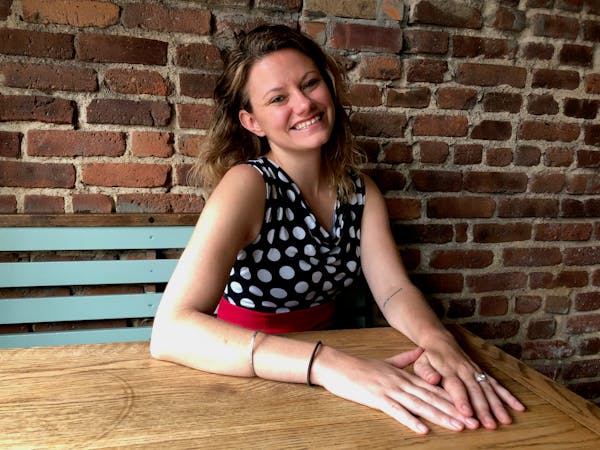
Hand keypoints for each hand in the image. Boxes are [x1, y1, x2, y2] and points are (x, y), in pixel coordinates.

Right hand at [311, 346, 477, 433]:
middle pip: (432, 398)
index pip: (433, 389)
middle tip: (474, 422)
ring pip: (419, 405)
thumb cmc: (360, 367)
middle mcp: (401, 382)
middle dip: (454, 411)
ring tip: (458, 427)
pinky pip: (396, 411)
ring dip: (440, 416)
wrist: (338, 366)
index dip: (453, 399)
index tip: (470, 408)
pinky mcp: (378, 398)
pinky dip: (409, 420)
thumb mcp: (386, 362)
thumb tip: (419, 350)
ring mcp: (390, 390)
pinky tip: (423, 429)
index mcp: (404, 375)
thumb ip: (405, 358)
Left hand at [413, 335, 525, 429]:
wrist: (440, 341)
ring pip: (488, 389)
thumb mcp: (421, 363)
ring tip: (504, 420)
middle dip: (483, 408)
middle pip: (475, 391)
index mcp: (448, 370)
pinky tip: (518, 407)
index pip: (456, 386)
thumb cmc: (428, 357)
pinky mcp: (482, 373)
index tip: (467, 413)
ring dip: (497, 405)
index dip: (462, 400)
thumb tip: (433, 380)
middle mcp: (464, 371)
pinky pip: (497, 384)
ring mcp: (475, 371)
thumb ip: (426, 372)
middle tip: (489, 424)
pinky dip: (508, 396)